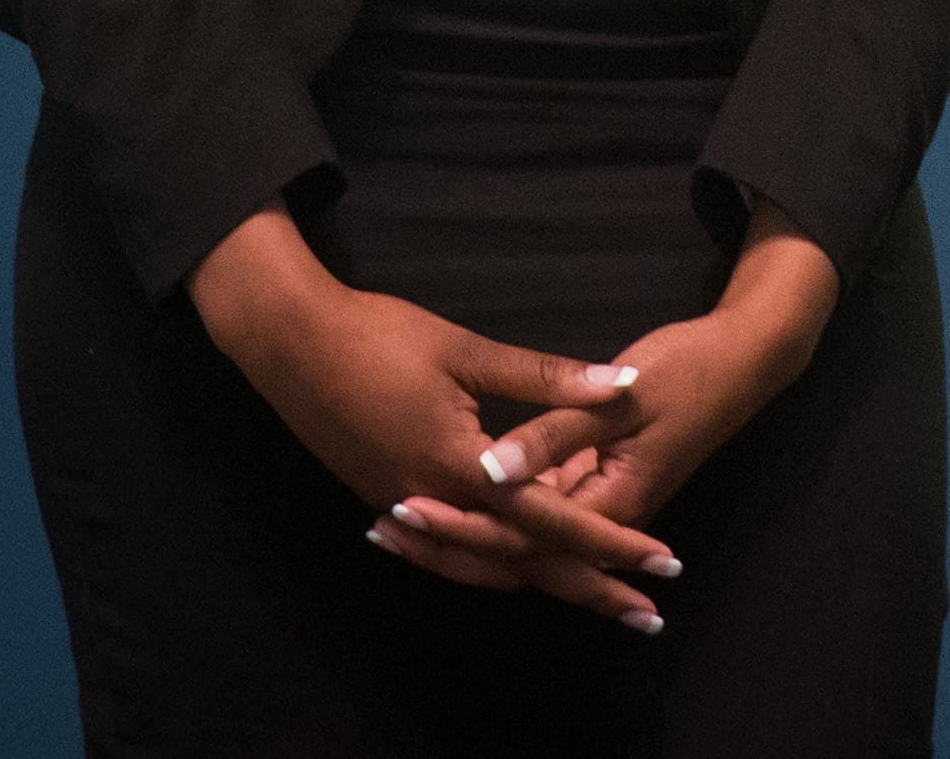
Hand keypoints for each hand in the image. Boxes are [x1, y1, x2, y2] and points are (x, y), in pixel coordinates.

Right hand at [185, 206, 670, 626]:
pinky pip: (452, 549)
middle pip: (522, 564)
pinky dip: (491, 560)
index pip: (551, 522)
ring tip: (597, 594)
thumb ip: (546, 378)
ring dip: (542, 579)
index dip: (609, 543)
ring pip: (483, 564)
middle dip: (588, 587)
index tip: (660, 561)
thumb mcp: (468, 351)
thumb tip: (620, 386)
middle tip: (645, 612)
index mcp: (458, 469)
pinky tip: (517, 557)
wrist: (289, 345)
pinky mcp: (385, 497)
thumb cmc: (379, 337)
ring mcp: (402, 506)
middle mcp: (430, 503)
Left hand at [368, 206, 840, 608]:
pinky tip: (448, 499)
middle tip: (378, 531)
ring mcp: (600, 501)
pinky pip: (535, 514)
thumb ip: (555, 429)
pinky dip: (490, 512)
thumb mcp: (624, 395)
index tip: (403, 509)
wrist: (744, 360)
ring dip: (463, 533)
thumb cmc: (689, 370)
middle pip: (515, 551)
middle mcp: (603, 514)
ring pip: (521, 537)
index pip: (521, 535)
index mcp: (611, 500)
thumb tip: (491, 466)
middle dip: (447, 544)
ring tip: (394, 524)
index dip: (459, 526)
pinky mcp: (597, 481)